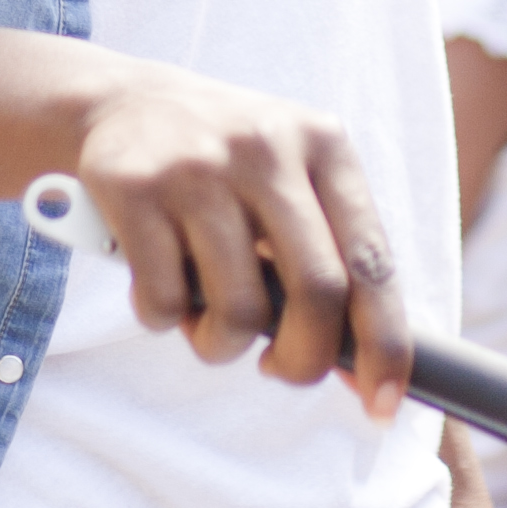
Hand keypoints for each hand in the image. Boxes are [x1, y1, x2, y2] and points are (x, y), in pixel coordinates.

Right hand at [68, 66, 412, 412]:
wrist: (121, 103)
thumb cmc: (226, 167)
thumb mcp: (290, 181)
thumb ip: (328, 256)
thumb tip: (364, 368)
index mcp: (325, 145)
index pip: (373, 261)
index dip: (385, 343)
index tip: (382, 404)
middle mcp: (268, 147)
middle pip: (316, 291)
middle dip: (303, 358)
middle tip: (281, 369)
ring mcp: (199, 165)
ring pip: (239, 308)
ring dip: (223, 343)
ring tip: (207, 319)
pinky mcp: (135, 187)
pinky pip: (165, 302)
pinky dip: (164, 319)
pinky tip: (159, 284)